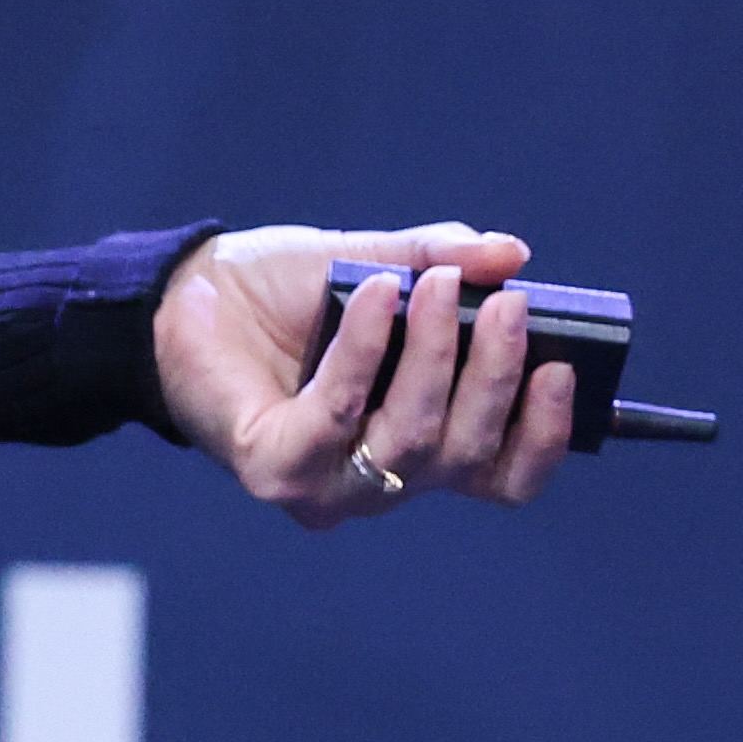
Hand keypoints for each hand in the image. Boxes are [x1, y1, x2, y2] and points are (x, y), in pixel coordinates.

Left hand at [154, 226, 582, 529]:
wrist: (182, 294)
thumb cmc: (279, 292)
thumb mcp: (373, 264)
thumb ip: (443, 262)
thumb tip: (513, 254)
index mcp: (417, 445)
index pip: (500, 476)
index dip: (540, 435)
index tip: (560, 371)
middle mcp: (378, 481)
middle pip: (465, 456)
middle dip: (494, 376)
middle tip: (506, 303)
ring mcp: (327, 487)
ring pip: (412, 439)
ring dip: (433, 354)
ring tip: (432, 283)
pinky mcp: (276, 469)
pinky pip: (338, 414)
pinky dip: (364, 349)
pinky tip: (375, 294)